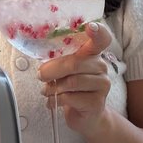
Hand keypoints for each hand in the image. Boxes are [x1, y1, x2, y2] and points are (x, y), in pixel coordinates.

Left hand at [38, 22, 111, 137]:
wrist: (86, 116)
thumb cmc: (73, 88)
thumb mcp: (65, 71)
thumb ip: (59, 61)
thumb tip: (42, 63)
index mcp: (93, 54)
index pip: (101, 39)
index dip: (97, 32)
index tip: (90, 26)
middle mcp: (101, 67)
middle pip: (75, 63)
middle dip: (52, 70)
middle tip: (40, 75)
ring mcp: (102, 85)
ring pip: (72, 82)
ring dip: (53, 87)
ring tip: (46, 90)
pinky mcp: (96, 103)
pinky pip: (71, 98)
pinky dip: (55, 100)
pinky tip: (52, 102)